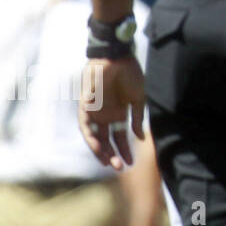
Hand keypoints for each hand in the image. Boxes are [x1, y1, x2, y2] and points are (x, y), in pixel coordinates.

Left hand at [79, 56, 145, 170]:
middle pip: (106, 141)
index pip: (120, 137)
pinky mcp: (85, 107)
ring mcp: (95, 112)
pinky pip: (85, 126)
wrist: (117, 58)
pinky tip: (98, 147)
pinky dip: (91, 138)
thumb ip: (138, 118)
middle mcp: (105, 116)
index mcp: (119, 114)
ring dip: (100, 151)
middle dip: (113, 155)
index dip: (125, 150)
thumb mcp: (138, 99)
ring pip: (94, 137)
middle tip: (120, 167)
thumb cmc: (130, 75)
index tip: (131, 162)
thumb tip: (140, 138)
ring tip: (108, 162)